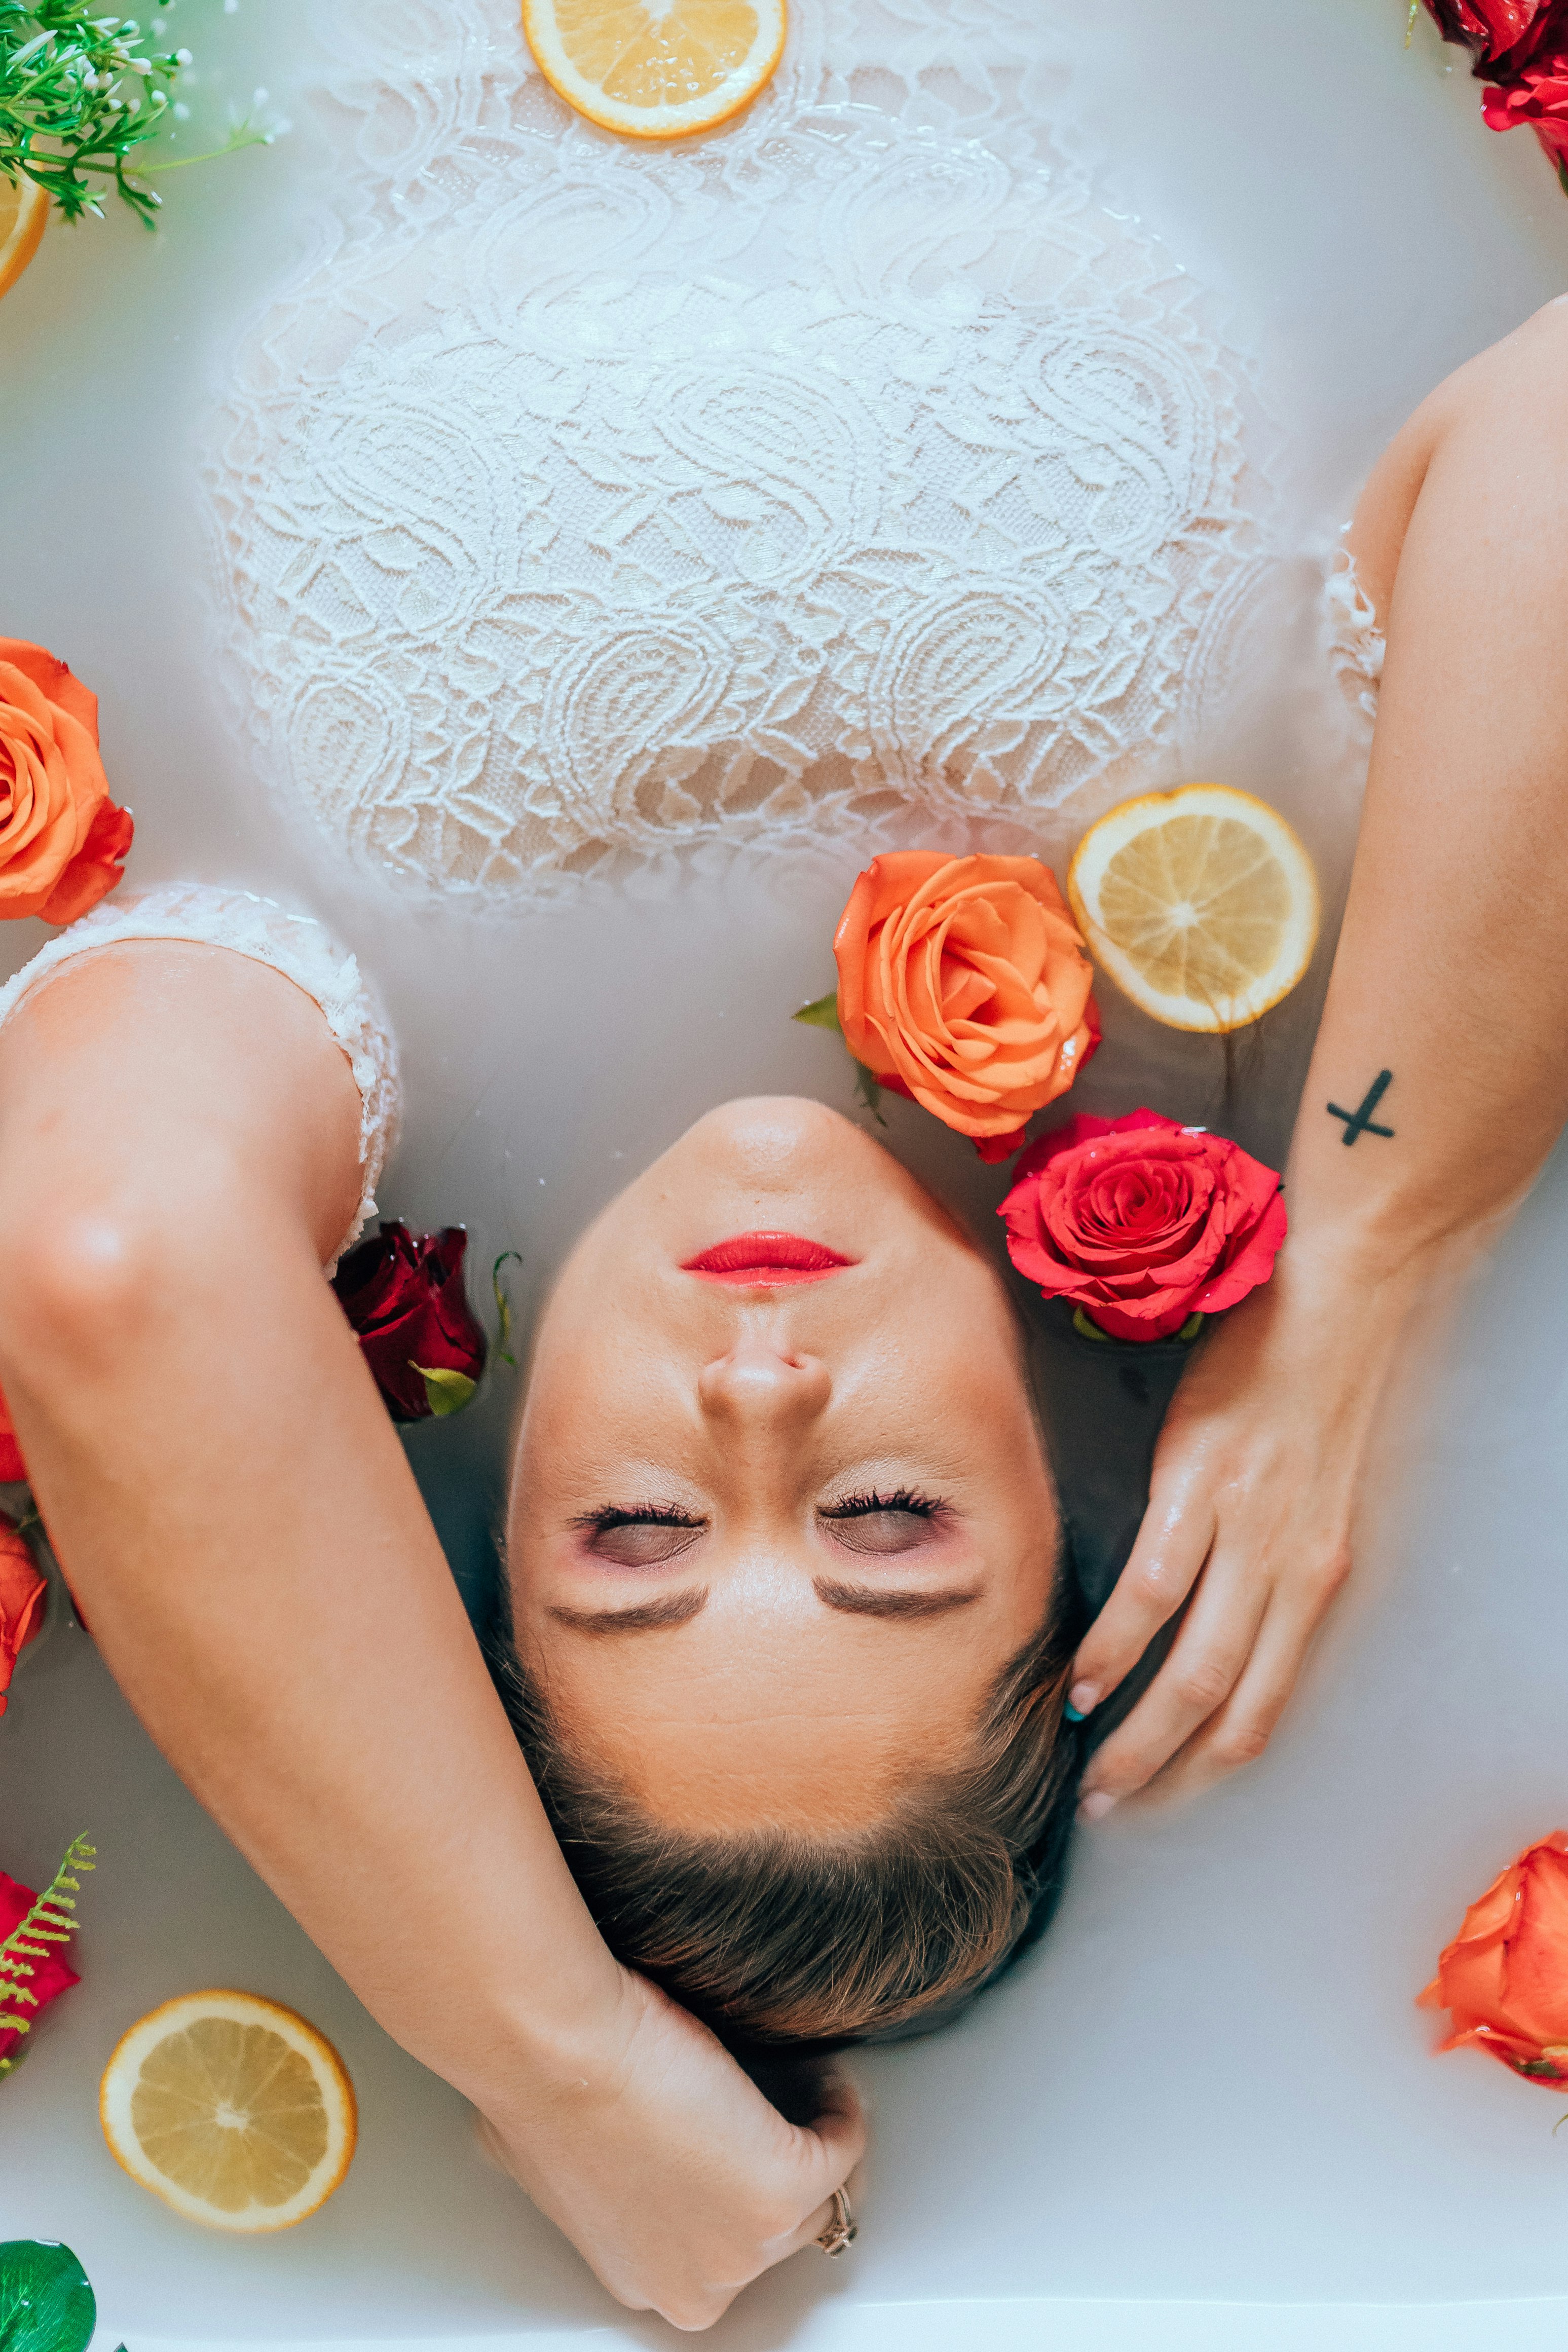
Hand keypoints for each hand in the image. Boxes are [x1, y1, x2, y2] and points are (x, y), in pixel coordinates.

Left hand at [478, 1966, 863, 2331]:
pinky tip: (824, 2075)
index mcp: (643, 2279)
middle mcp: (697, 2281)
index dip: (728, 2186)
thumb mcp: (553, 2164)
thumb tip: (609, 2150)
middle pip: (772, 2236)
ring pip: (816, 2201)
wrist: (557, 2053)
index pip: (715, 2249)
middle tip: (769, 2109)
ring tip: (806, 2088)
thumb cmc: (538, 2092)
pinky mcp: (786, 2189)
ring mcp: (748, 2246)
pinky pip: (842, 2152)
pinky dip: (842, 2109)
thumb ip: (591, 2183)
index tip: (733, 2140)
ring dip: (817, 2141)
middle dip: (775, 2170)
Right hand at [1069, 1236, 1421, 1814]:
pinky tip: (1083, 1675)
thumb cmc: (1316, 1386)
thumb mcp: (1310, 1493)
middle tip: (1109, 1804)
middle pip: (1223, 1701)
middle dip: (1162, 1764)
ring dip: (1133, 1725)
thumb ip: (1270, 1556)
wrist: (1339, 1299)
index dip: (1214, 1760)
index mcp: (1318, 1576)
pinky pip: (1155, 1587)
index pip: (1267, 1700)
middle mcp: (1290, 1569)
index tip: (1166, 1795)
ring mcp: (1246, 1530)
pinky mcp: (1199, 1484)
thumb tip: (1214, 1604)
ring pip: (1190, 1663)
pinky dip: (1114, 1645)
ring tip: (1084, 1755)